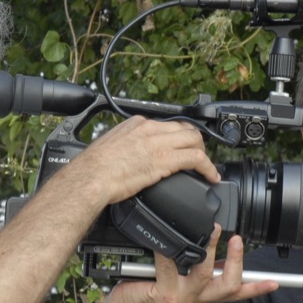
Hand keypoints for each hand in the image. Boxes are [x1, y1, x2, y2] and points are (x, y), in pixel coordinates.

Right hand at [68, 116, 219, 204]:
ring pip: (194, 140)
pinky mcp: (165, 160)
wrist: (90, 178)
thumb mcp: (111, 146)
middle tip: (198, 156)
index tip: (181, 146)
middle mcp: (150, 129)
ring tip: (206, 167)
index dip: (179, 137)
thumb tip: (131, 154)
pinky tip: (211, 176)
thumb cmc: (94, 168)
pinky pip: (196, 159)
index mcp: (137, 124)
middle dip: (196, 142)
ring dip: (204, 154)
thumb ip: (127, 145)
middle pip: (185, 128)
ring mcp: (159, 143)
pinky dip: (208, 167)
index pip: (168, 125)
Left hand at [97, 226, 277, 302]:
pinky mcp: (164, 294)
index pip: (236, 292)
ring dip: (209, 250)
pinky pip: (169, 265)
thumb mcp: (178, 280)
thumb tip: (211, 247)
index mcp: (203, 294)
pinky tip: (164, 239)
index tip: (276, 282)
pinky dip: (167, 249)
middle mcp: (196, 298)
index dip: (257, 288)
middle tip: (238, 240)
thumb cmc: (146, 293)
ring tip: (210, 232)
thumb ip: (195, 267)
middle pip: (229, 284)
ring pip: (205, 273)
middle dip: (237, 261)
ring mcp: (182, 298)